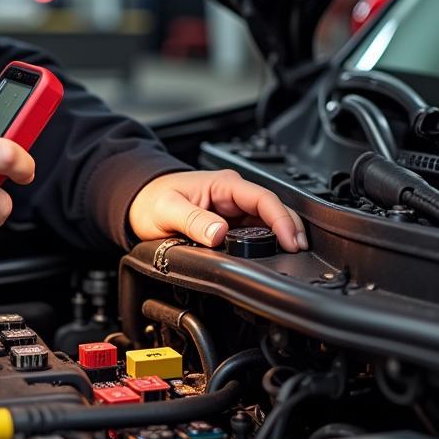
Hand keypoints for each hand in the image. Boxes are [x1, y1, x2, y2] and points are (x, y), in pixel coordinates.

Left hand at [127, 168, 307, 251]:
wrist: (139, 202)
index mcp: (224, 184)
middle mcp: (233, 194)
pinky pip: (255, 231)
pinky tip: (273, 254)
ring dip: (281, 236)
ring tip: (292, 255)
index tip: (290, 240)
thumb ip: (193, 221)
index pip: (263, 198)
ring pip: (267, 221)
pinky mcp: (230, 223)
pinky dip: (267, 242)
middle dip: (290, 228)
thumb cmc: (151, 200)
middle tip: (299, 252)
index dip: (282, 219)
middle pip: (272, 210)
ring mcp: (233, 209)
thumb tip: (219, 233)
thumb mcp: (167, 210)